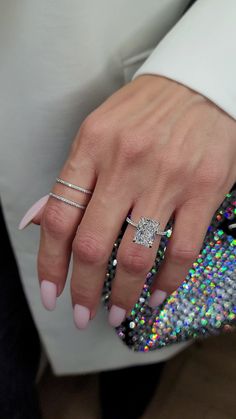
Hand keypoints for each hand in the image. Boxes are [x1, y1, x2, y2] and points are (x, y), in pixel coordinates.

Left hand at [19, 75, 235, 328]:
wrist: (199, 85)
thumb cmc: (145, 110)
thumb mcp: (98, 131)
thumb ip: (73, 178)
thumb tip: (41, 221)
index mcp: (91, 147)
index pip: (59, 218)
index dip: (50, 264)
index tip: (52, 293)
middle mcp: (125, 164)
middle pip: (93, 245)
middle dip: (83, 289)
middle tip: (82, 313)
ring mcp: (165, 179)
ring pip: (136, 255)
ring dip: (122, 294)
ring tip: (117, 314)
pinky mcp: (202, 191)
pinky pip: (181, 250)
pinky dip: (167, 281)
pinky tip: (156, 295)